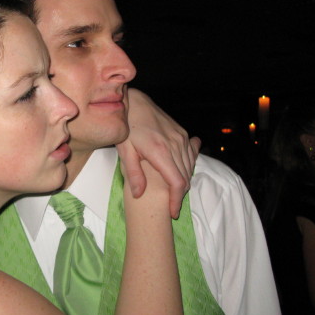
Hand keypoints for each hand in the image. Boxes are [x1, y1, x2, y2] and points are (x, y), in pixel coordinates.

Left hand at [117, 88, 200, 217]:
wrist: (134, 102)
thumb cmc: (127, 127)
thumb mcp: (125, 151)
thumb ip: (133, 173)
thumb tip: (139, 194)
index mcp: (161, 152)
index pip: (177, 183)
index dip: (176, 200)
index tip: (172, 212)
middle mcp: (175, 144)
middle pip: (185, 177)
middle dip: (179, 194)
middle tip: (170, 206)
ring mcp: (181, 137)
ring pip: (189, 167)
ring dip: (183, 181)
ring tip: (172, 192)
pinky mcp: (181, 133)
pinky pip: (189, 155)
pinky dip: (186, 167)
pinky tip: (178, 173)